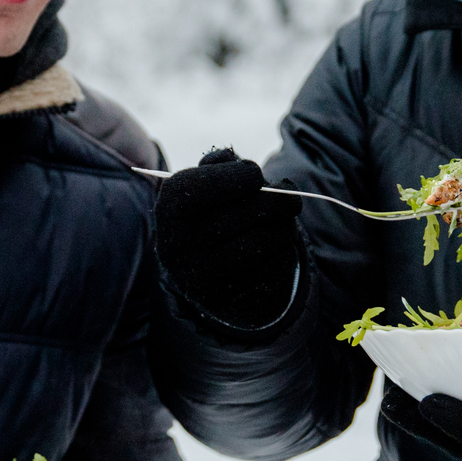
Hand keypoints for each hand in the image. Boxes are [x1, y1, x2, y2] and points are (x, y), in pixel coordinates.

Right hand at [152, 148, 302, 328]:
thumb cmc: (210, 212)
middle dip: (276, 200)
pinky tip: (279, 244)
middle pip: (239, 215)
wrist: (205, 272)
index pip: (198, 189)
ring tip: (286, 217)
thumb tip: (235, 159)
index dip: (235, 177)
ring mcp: (205, 279)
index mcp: (169, 210)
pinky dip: (285, 251)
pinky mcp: (233, 301)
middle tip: (292, 196)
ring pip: (261, 242)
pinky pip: (273, 269)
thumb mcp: (204, 183)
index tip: (255, 173)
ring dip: (284, 225)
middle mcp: (179, 247)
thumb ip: (220, 163)